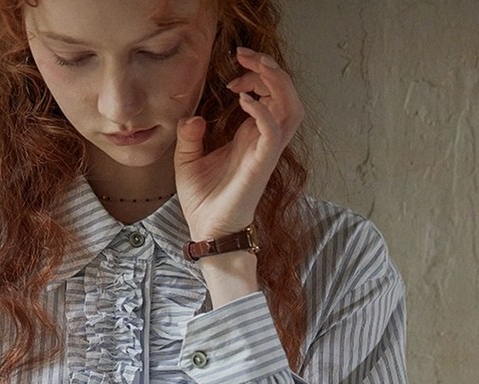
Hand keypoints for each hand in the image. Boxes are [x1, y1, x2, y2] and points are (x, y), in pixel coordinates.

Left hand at [174, 46, 304, 239]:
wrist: (207, 231)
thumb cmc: (203, 201)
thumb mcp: (187, 160)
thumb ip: (190, 135)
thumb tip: (193, 116)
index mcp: (250, 137)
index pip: (270, 96)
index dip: (255, 77)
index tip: (232, 78)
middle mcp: (263, 141)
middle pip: (287, 95)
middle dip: (270, 68)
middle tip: (245, 57)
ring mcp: (265, 152)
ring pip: (291, 108)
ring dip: (276, 82)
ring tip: (252, 69)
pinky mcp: (261, 164)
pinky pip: (272, 131)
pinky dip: (262, 110)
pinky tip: (243, 101)